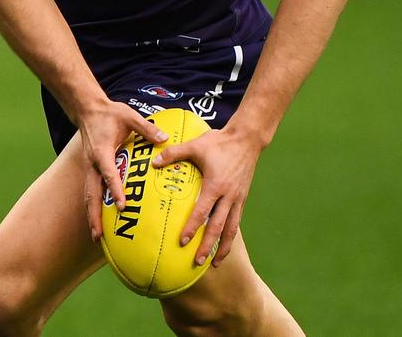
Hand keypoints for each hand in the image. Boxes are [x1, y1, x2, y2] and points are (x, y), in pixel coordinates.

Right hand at [80, 99, 168, 242]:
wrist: (89, 110)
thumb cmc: (110, 114)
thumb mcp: (130, 117)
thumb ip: (147, 128)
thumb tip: (165, 139)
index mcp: (102, 152)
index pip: (109, 174)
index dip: (116, 190)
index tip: (123, 206)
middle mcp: (93, 163)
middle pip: (92, 194)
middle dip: (94, 215)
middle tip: (99, 235)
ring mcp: (90, 167)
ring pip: (89, 195)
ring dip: (92, 215)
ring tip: (96, 236)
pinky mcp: (91, 168)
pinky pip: (92, 190)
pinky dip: (94, 205)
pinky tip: (100, 218)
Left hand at [152, 126, 260, 266]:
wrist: (247, 138)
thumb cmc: (220, 142)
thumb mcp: (196, 145)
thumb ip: (175, 153)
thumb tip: (154, 161)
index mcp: (215, 185)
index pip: (201, 212)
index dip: (191, 228)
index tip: (182, 242)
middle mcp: (228, 196)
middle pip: (218, 227)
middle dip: (208, 246)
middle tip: (198, 262)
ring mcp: (238, 198)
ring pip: (231, 229)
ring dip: (223, 247)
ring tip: (215, 263)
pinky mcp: (243, 197)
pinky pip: (237, 220)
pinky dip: (231, 234)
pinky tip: (225, 242)